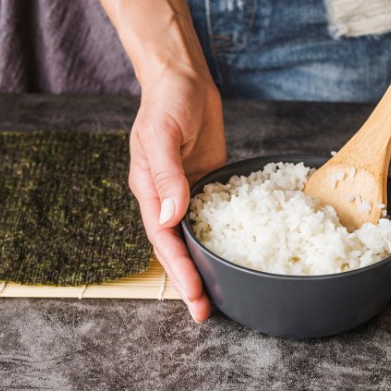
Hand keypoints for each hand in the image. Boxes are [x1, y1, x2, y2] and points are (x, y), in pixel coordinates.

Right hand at [128, 69, 225, 322]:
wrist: (183, 78)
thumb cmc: (167, 101)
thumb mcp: (163, 133)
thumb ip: (167, 174)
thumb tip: (171, 216)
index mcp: (149, 191)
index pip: (163, 240)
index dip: (178, 271)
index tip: (194, 296)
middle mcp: (167, 198)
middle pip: (177, 248)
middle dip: (190, 282)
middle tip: (206, 312)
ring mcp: (187, 192)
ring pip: (195, 239)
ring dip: (206, 267)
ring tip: (220, 296)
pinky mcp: (208, 184)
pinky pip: (215, 217)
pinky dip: (223, 238)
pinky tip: (240, 255)